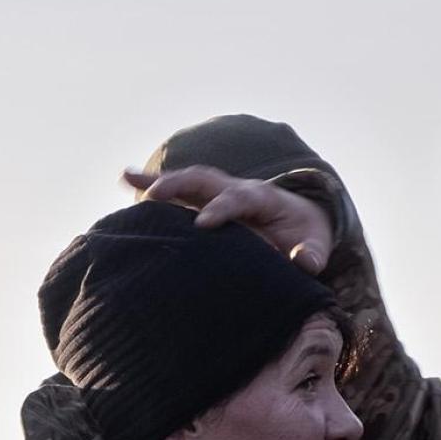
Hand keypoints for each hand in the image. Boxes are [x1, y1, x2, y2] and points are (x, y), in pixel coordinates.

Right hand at [122, 165, 333, 273]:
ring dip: (157, 180)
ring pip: (186, 181)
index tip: (202, 224)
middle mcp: (236, 187)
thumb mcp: (315, 243)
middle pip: (204, 179)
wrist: (300, 218)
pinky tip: (124, 179)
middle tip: (155, 198)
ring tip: (125, 176)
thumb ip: (311, 253)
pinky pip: (178, 190)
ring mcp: (219, 191)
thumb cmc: (305, 234)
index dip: (222, 209)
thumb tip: (304, 263)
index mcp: (261, 197)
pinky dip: (152, 184)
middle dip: (180, 186)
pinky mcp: (206, 199)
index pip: (238, 198)